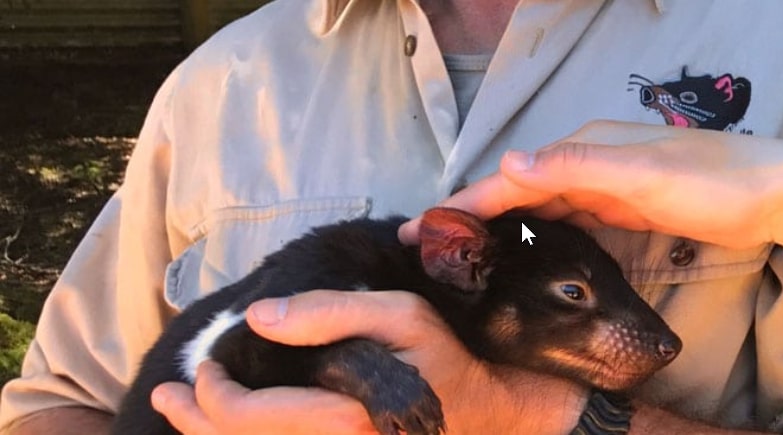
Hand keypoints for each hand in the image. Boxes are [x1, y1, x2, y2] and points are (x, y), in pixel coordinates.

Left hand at [153, 290, 585, 433]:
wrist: (489, 414)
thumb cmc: (445, 360)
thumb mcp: (400, 315)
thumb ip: (330, 311)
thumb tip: (259, 317)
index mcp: (345, 421)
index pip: (248, 419)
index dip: (211, 393)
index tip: (205, 362)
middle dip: (195, 421)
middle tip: (174, 392)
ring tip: (178, 413)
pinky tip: (228, 434)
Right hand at [400, 120, 782, 248]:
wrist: (776, 193)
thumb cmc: (712, 180)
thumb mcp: (642, 173)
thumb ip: (577, 167)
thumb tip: (510, 162)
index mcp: (585, 148)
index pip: (511, 177)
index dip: (465, 203)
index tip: (421, 229)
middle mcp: (590, 161)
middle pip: (519, 191)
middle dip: (473, 216)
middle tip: (429, 248)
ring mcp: (608, 185)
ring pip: (541, 206)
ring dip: (502, 226)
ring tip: (464, 253)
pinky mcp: (625, 206)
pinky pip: (569, 220)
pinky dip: (540, 232)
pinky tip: (528, 251)